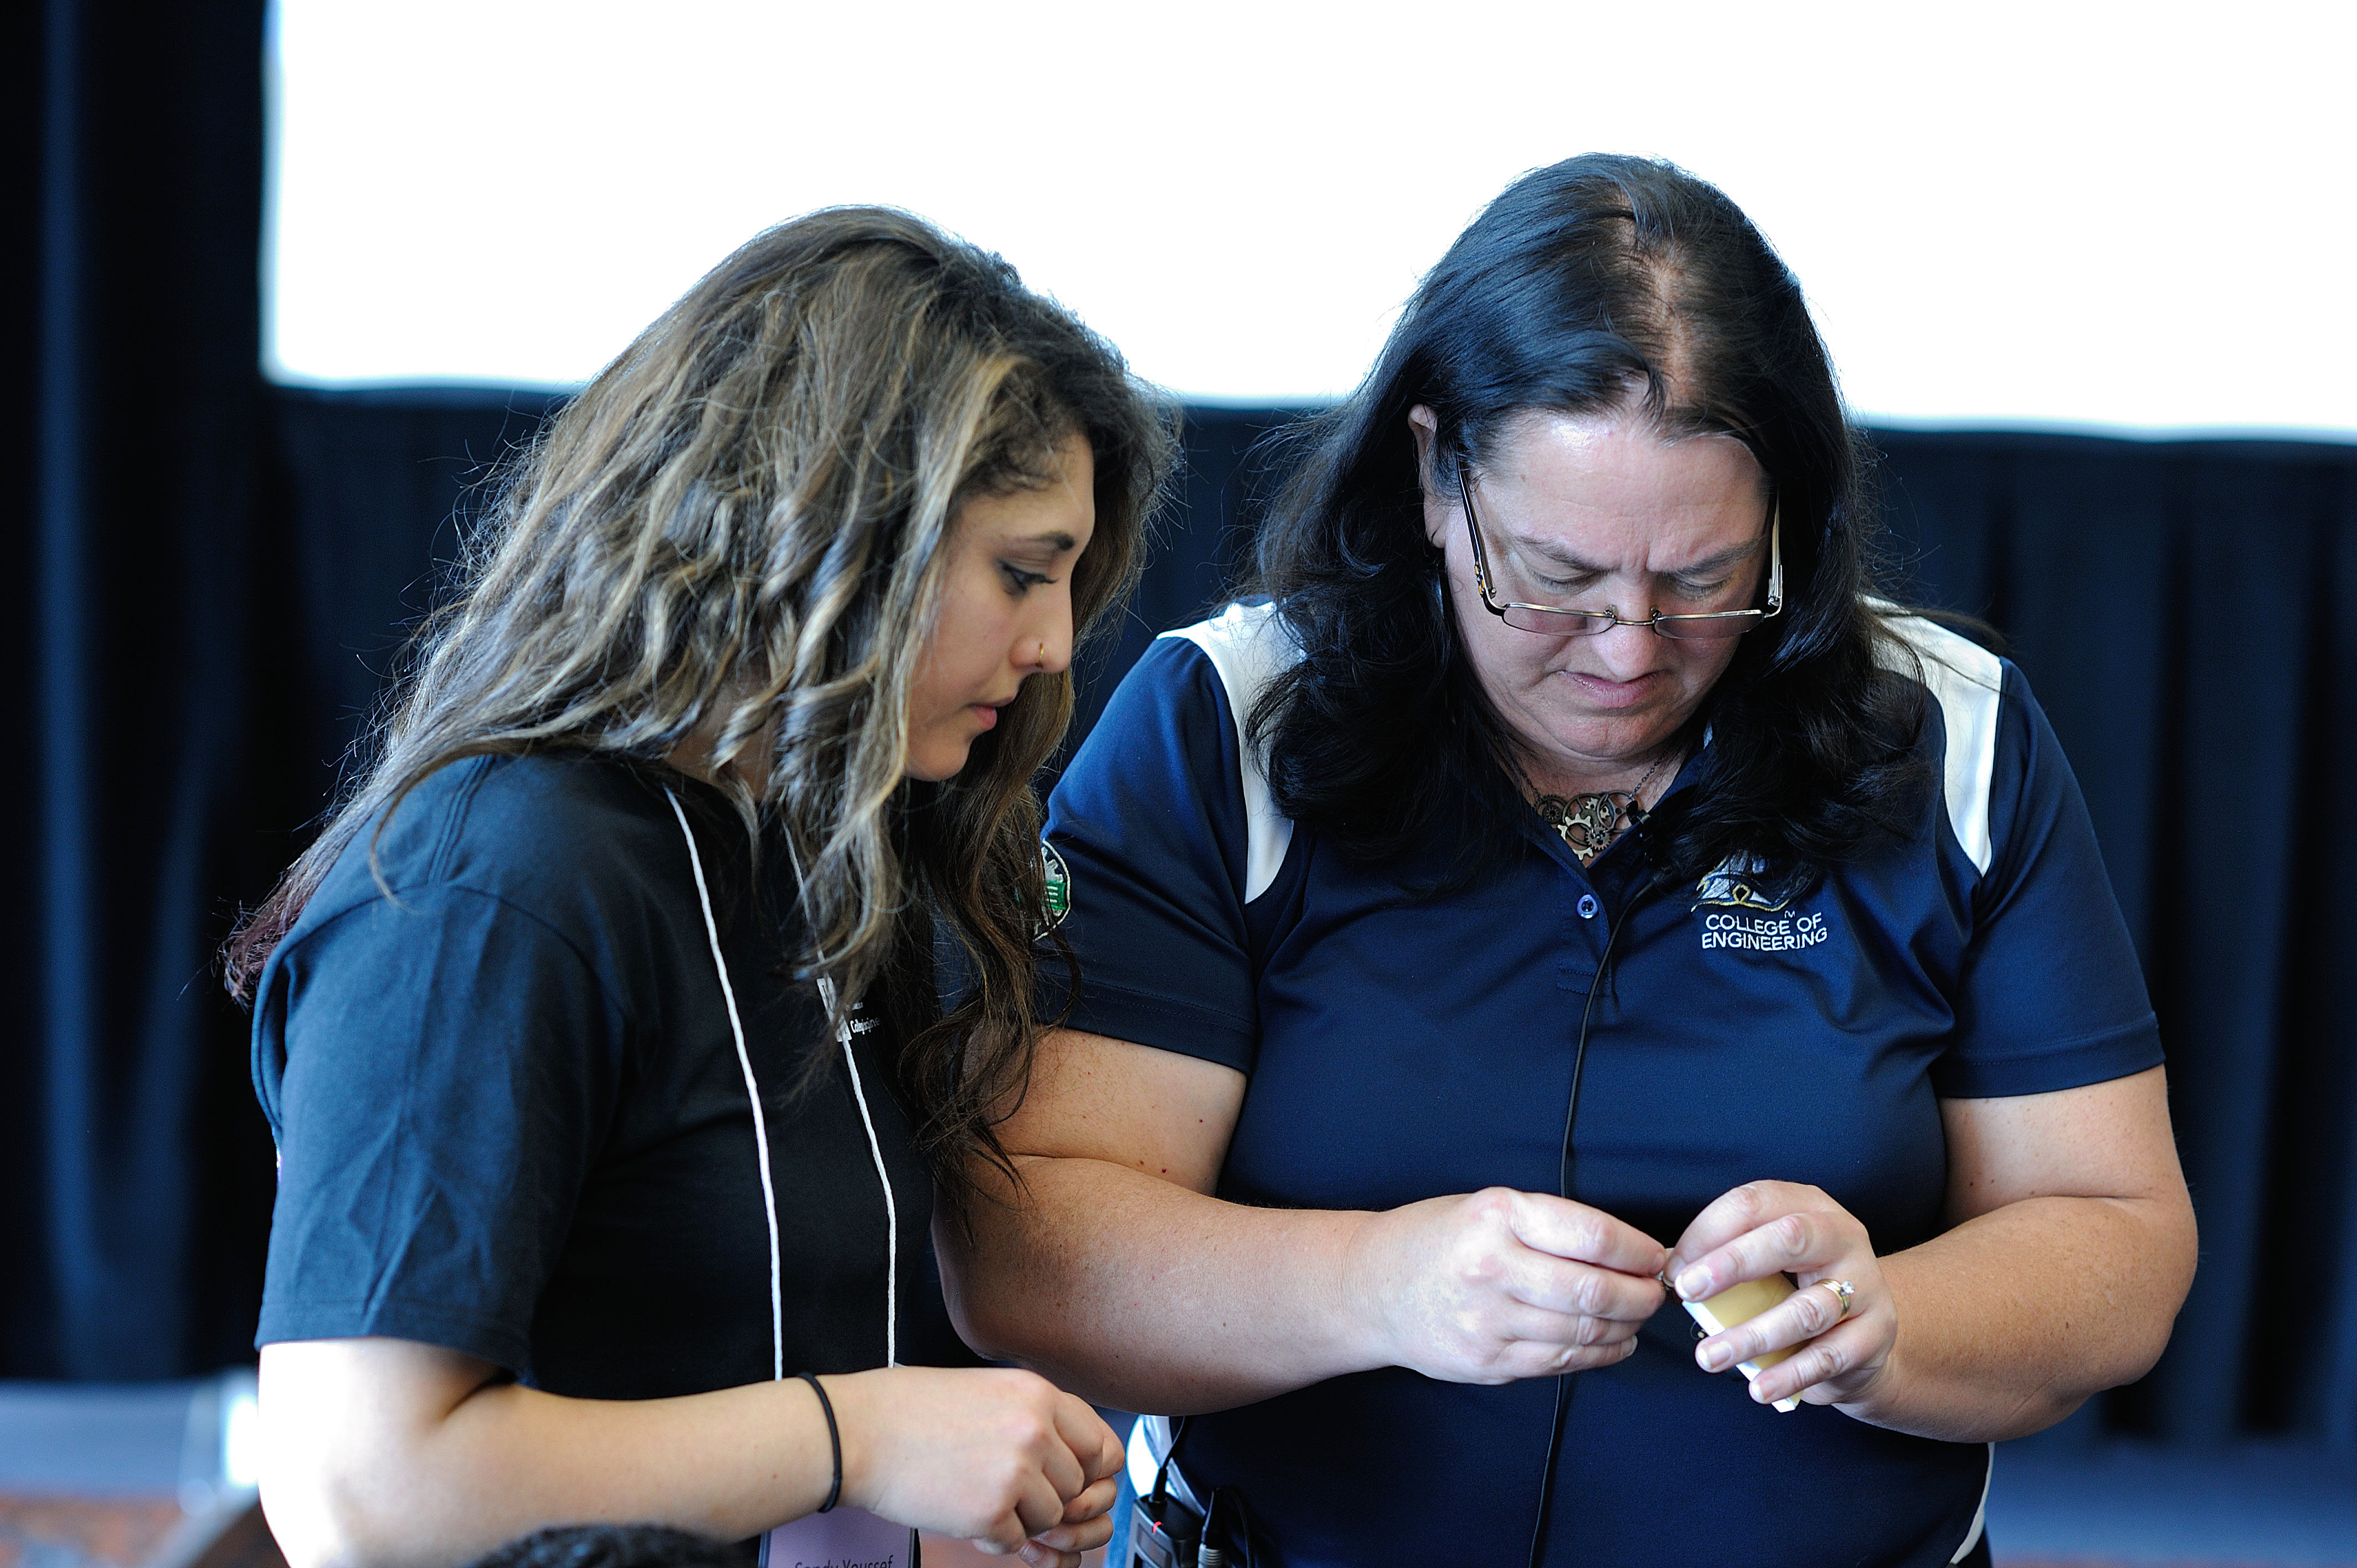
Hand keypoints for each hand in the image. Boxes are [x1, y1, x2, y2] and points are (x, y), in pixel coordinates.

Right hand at [826, 1366, 1123, 1566]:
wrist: (856, 1432)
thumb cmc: (911, 1410)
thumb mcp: (990, 1390)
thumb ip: (1037, 1416)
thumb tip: (1075, 1458)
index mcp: (1038, 1394)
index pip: (1103, 1447)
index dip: (1088, 1472)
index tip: (1067, 1479)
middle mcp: (1035, 1429)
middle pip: (1077, 1488)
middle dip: (1046, 1496)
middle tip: (1005, 1488)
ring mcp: (1015, 1472)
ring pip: (1050, 1518)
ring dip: (1019, 1518)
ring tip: (977, 1494)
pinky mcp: (990, 1512)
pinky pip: (1014, 1543)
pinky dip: (991, 1537)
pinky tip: (962, 1511)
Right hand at [1344, 1187, 1667, 1383]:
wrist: (1369, 1288)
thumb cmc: (1435, 1239)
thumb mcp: (1485, 1208)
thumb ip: (1549, 1227)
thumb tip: (1628, 1252)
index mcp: (1496, 1217)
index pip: (1591, 1235)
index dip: (1638, 1250)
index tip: (1657, 1256)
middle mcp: (1491, 1268)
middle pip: (1594, 1291)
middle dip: (1641, 1296)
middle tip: (1658, 1292)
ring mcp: (1487, 1321)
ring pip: (1583, 1333)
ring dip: (1626, 1327)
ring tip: (1638, 1316)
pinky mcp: (1486, 1361)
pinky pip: (1560, 1364)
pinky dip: (1599, 1355)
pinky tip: (1614, 1342)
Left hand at [1667, 1181, 1895, 1410]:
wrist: (1865, 1336)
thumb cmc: (1797, 1289)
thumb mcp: (1766, 1262)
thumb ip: (1723, 1258)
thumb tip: (1669, 1267)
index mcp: (1808, 1205)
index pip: (1754, 1203)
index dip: (1708, 1231)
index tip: (1674, 1268)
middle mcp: (1842, 1236)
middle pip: (1788, 1239)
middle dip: (1731, 1264)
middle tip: (1687, 1291)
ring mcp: (1866, 1285)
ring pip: (1806, 1309)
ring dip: (1751, 1336)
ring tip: (1708, 1357)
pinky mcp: (1876, 1334)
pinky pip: (1828, 1357)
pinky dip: (1788, 1374)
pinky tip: (1757, 1387)